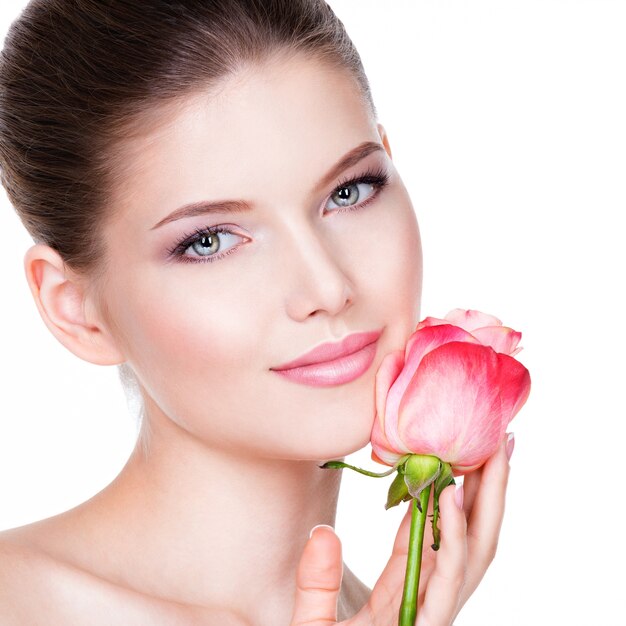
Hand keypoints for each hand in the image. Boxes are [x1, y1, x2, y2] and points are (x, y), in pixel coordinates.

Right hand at [291, 433, 511, 624]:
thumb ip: (317, 589)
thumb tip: (324, 532)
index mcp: (417, 624)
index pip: (449, 574)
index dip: (456, 531)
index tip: (454, 488)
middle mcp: (433, 607)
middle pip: (477, 549)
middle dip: (493, 495)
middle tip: (503, 444)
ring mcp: (429, 596)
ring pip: (467, 543)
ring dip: (480, 496)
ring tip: (487, 450)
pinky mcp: (416, 587)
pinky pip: (438, 543)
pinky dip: (444, 509)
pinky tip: (445, 479)